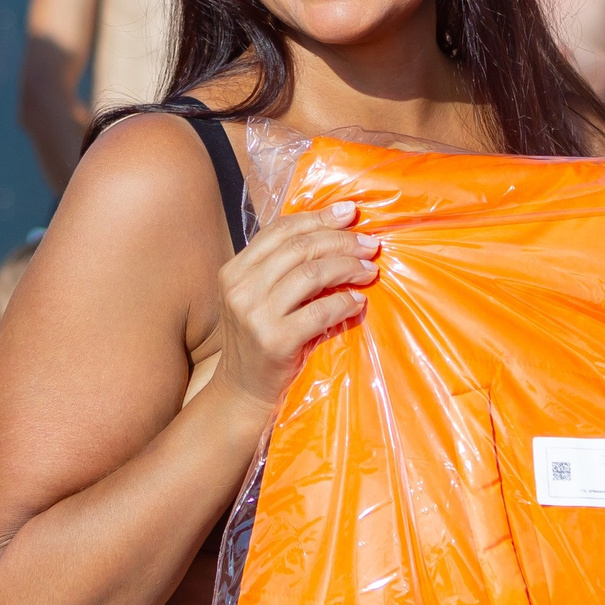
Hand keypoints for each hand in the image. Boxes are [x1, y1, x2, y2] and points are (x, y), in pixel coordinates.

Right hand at [212, 203, 379, 415]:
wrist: (243, 392)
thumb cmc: (259, 341)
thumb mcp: (258, 298)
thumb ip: (282, 268)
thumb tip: (333, 230)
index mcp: (234, 270)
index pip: (280, 230)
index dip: (319, 218)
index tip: (351, 213)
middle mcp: (241, 288)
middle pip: (301, 248)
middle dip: (342, 241)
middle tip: (370, 244)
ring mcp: (256, 314)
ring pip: (313, 273)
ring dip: (348, 267)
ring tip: (369, 271)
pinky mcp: (276, 340)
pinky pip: (321, 310)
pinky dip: (345, 302)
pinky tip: (358, 301)